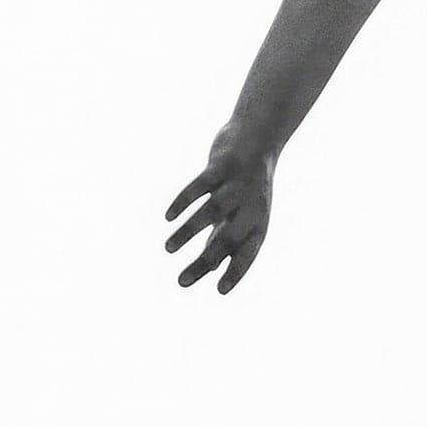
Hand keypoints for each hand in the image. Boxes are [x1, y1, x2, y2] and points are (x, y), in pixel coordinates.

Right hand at [164, 134, 276, 292]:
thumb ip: (226, 238)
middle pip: (228, 238)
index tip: (220, 291)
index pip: (249, 252)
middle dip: (204, 262)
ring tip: (168, 249)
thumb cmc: (246, 185)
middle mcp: (250, 204)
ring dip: (189, 232)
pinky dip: (184, 201)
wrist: (259, 136)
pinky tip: (168, 217)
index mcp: (258, 221)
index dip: (237, 271)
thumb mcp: (242, 212)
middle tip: (181, 282)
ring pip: (212, 211)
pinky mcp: (221, 165)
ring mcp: (237, 184)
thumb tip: (212, 269)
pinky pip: (201, 185)